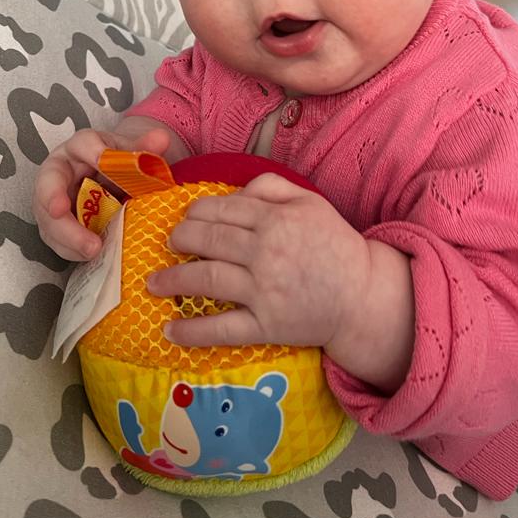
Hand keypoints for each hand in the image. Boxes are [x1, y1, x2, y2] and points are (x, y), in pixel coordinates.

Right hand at [33, 124, 172, 260]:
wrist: (109, 179)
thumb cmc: (116, 164)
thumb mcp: (130, 153)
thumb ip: (144, 148)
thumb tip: (161, 139)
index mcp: (80, 148)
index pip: (83, 144)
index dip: (91, 152)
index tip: (101, 160)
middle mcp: (60, 172)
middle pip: (49, 182)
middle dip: (52, 197)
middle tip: (60, 210)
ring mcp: (54, 201)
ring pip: (49, 217)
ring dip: (67, 234)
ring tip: (92, 248)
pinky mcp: (56, 225)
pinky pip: (57, 239)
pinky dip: (72, 249)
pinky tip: (91, 255)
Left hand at [146, 172, 370, 349]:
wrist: (363, 296)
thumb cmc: (335, 245)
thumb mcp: (311, 201)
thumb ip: (272, 186)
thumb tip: (233, 192)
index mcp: (276, 219)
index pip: (223, 209)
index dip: (196, 212)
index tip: (186, 217)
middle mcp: (266, 251)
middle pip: (208, 240)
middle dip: (181, 239)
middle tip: (170, 243)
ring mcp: (264, 290)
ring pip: (207, 279)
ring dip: (173, 280)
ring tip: (154, 283)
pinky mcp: (266, 325)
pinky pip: (223, 328)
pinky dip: (193, 331)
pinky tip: (169, 331)